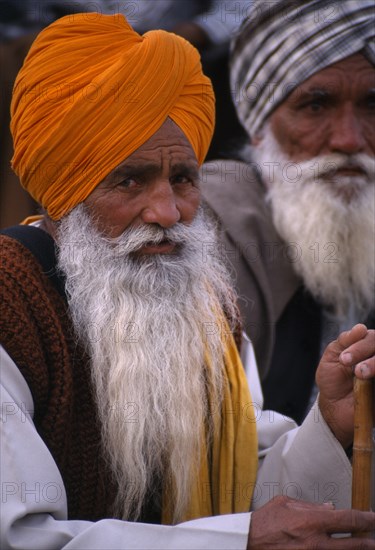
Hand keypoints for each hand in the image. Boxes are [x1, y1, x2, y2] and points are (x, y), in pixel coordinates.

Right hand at [247, 496, 374, 548]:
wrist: (249, 542)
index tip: (374, 518)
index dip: (366, 519)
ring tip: (365, 546)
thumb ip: (311, 506)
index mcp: (312, 522)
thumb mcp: (287, 504)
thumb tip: (331, 508)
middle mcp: (316, 543)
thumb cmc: (266, 521)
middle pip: (354, 545)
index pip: (348, 520)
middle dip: (369, 541)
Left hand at [316, 324, 374, 447]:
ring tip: (361, 374)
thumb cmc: (333, 380)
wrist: (333, 407)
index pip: (372, 338)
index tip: (343, 359)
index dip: (359, 346)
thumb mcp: (332, 357)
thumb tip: (360, 328)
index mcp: (366, 347)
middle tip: (352, 367)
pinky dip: (374, 381)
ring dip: (374, 364)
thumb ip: (344, 341)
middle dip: (364, 353)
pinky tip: (368, 387)